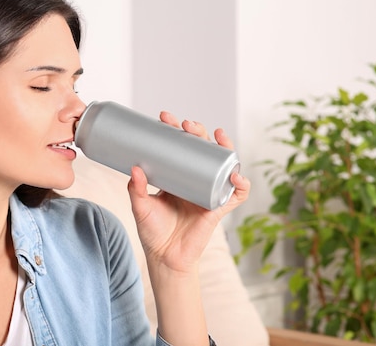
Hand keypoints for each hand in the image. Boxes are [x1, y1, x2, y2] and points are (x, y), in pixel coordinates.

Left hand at [127, 111, 249, 273]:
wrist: (165, 257)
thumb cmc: (153, 231)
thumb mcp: (141, 206)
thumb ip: (136, 189)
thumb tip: (135, 168)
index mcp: (178, 176)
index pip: (180, 148)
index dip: (176, 132)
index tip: (165, 118)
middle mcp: (196, 181)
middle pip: (203, 150)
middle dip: (198, 133)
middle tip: (186, 125)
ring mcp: (209, 192)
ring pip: (224, 165)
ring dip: (225, 148)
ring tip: (216, 135)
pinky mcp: (219, 208)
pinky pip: (236, 194)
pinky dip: (240, 184)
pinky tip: (235, 175)